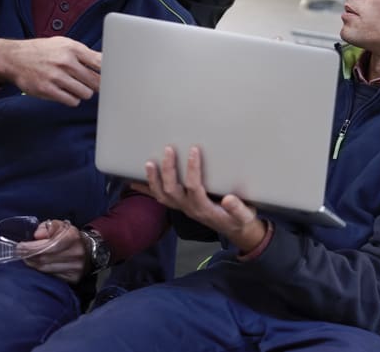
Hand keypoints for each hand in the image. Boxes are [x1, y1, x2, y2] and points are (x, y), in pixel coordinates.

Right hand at [0, 37, 101, 105]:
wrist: (14, 58)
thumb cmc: (43, 51)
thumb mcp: (64, 44)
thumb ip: (85, 53)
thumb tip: (109, 62)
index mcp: (73, 48)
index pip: (101, 63)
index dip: (111, 72)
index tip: (114, 77)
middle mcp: (66, 62)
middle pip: (96, 81)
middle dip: (97, 85)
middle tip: (92, 84)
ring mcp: (56, 77)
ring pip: (86, 93)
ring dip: (84, 93)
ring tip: (76, 86)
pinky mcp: (47, 90)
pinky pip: (72, 101)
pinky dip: (73, 99)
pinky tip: (67, 92)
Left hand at [16, 220, 86, 283]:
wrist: (88, 250)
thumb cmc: (69, 236)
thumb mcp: (60, 226)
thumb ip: (47, 227)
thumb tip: (37, 235)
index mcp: (72, 237)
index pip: (47, 245)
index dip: (31, 247)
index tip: (19, 246)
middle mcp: (75, 252)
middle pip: (44, 258)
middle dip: (29, 256)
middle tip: (20, 253)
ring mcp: (75, 267)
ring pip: (45, 269)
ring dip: (33, 264)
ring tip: (27, 259)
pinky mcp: (74, 278)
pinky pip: (51, 276)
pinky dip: (41, 271)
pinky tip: (38, 266)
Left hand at [135, 146, 265, 250]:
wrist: (235, 230)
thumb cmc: (241, 219)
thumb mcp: (244, 215)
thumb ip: (238, 209)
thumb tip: (229, 199)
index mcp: (204, 208)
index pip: (194, 187)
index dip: (193, 169)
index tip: (194, 150)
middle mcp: (189, 208)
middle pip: (172, 190)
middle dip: (168, 170)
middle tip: (168, 150)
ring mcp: (183, 208)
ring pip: (162, 196)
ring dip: (153, 180)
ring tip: (148, 163)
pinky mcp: (181, 205)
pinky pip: (161, 199)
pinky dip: (147, 190)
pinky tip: (135, 182)